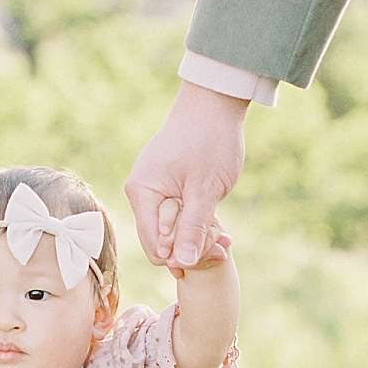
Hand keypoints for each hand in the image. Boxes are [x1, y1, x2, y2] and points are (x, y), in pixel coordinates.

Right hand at [125, 83, 247, 269]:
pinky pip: (177, 217)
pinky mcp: (165, 187)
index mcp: (142, 193)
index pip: (155, 246)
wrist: (213, 103)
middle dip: (193, 247)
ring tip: (226, 237)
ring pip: (172, 231)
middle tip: (226, 244)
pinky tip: (217, 225)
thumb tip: (182, 264)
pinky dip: (196, 223)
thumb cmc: (209, 140)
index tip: (216, 249)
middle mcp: (140, 194)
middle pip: (162, 242)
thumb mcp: (205, 189)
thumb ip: (193, 227)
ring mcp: (152, 190)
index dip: (183, 256)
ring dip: (198, 237)